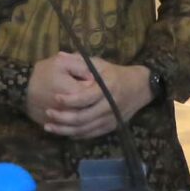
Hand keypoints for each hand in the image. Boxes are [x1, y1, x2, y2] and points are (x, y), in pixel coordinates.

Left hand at [32, 56, 149, 140]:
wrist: (141, 87)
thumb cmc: (116, 74)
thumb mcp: (101, 64)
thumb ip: (81, 62)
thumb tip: (60, 55)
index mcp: (108, 87)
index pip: (86, 98)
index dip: (69, 100)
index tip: (55, 98)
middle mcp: (111, 105)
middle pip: (83, 117)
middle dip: (63, 117)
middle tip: (48, 113)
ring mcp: (112, 118)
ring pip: (85, 129)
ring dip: (65, 129)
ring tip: (49, 126)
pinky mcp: (112, 126)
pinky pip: (91, 134)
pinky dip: (76, 134)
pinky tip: (64, 132)